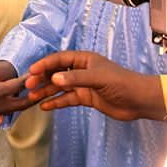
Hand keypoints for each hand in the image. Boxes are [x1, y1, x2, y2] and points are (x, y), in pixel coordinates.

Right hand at [23, 50, 165, 120]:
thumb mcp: (97, 78)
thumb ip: (76, 78)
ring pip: (60, 87)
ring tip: (32, 98)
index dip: (45, 64)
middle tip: (28, 86)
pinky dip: (56, 102)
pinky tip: (45, 106)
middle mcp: (82, 70)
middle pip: (57, 73)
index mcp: (84, 59)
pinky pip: (67, 99)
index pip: (59, 59)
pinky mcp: (86, 98)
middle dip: (42, 79)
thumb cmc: (122, 83)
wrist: (138, 101)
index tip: (31, 71)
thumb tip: (54, 78)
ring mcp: (83, 85)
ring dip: (46, 91)